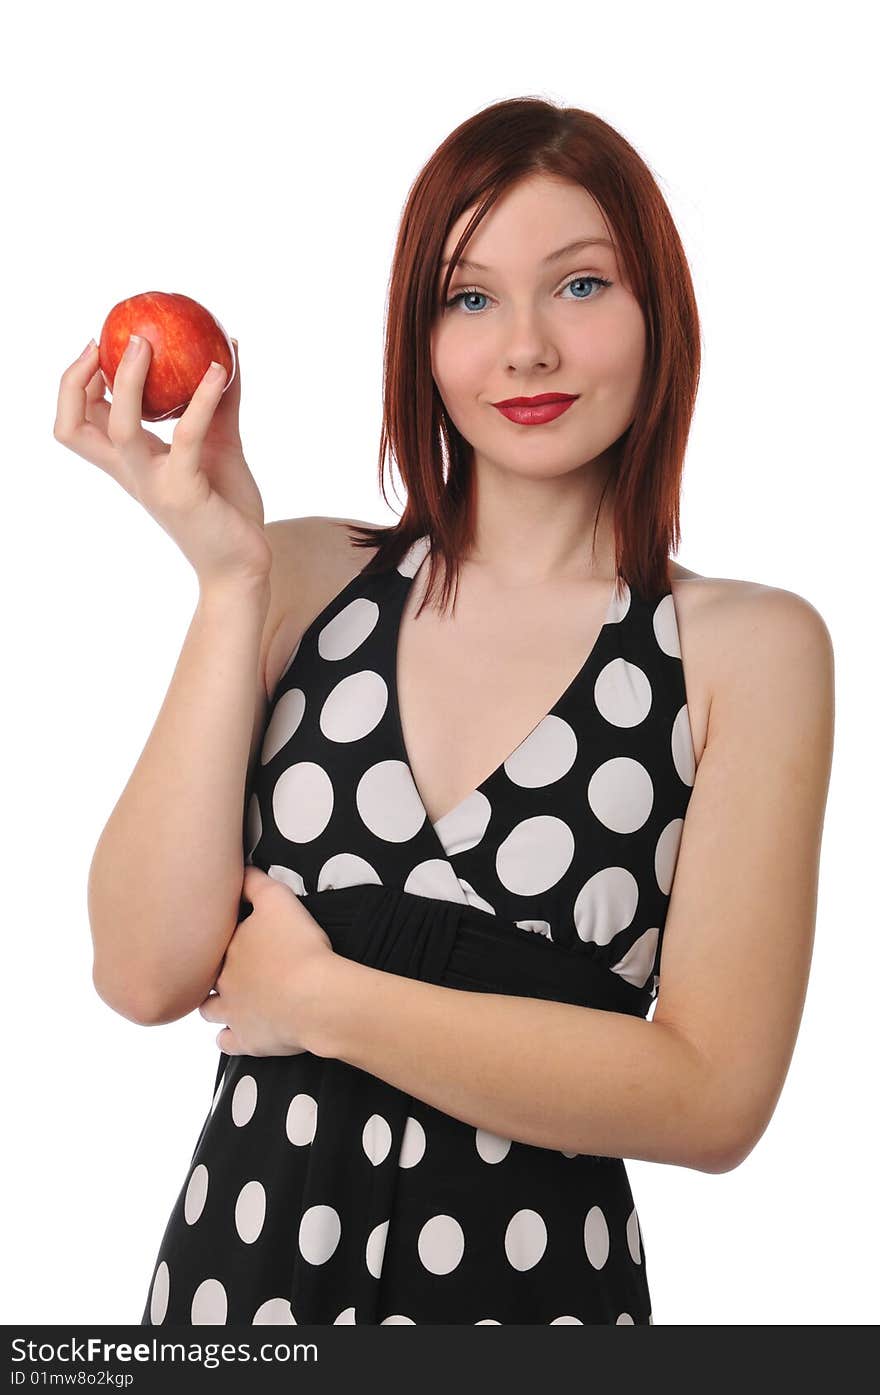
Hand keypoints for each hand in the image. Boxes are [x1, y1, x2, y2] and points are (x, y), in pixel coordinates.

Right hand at [52, 334, 270, 589]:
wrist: (244, 564)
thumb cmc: (227, 507)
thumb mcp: (219, 443)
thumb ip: (218, 403)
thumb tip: (226, 349)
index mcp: (129, 462)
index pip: (78, 423)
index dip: (74, 384)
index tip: (96, 347)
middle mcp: (131, 472)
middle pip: (72, 427)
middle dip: (74, 381)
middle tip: (102, 341)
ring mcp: (153, 483)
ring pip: (119, 426)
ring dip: (127, 380)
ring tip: (146, 342)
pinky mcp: (184, 491)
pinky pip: (185, 435)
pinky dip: (201, 399)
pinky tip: (219, 371)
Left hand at [198, 864, 336, 1056]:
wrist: (315, 997)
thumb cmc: (299, 946)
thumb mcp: (278, 900)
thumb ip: (254, 882)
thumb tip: (238, 869)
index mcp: (227, 948)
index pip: (207, 940)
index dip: (212, 936)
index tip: (218, 933)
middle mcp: (223, 981)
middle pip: (204, 975)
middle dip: (208, 971)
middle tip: (222, 965)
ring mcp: (232, 1014)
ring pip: (208, 1010)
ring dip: (213, 1004)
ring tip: (224, 997)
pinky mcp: (247, 1041)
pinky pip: (227, 1042)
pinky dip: (228, 1037)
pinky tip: (234, 1031)